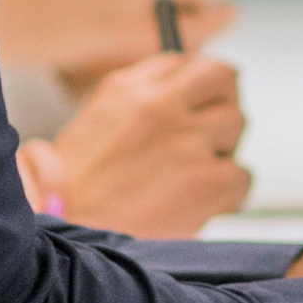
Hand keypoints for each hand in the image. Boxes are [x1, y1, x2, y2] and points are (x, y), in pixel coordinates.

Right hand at [31, 53, 250, 237]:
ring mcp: (186, 142)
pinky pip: (242, 175)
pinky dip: (228, 193)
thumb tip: (182, 87)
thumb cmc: (70, 193)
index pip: (189, 60)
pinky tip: (199, 204)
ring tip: (191, 175)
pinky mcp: (207, 181)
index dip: (200, 84)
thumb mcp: (93, 122)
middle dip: (222, 103)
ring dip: (223, 148)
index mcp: (128, 89)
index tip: (200, 101)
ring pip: (237, 124)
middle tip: (210, 133)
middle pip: (225, 78)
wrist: (60, 241)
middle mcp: (160, 107)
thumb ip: (138, 97)